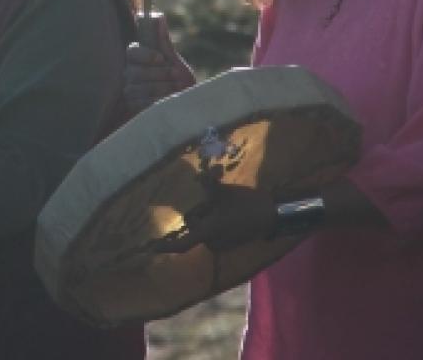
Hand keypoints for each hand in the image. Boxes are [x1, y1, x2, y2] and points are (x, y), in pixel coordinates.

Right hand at [124, 16, 194, 113]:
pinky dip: (155, 101)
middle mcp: (129, 73)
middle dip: (158, 74)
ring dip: (159, 88)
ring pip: (136, 88)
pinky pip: (138, 103)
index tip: (162, 59)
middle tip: (175, 76)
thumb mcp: (174, 61)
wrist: (185, 106)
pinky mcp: (131, 107)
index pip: (132, 51)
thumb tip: (159, 17)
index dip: (146, 55)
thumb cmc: (178, 81)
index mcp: (138, 59)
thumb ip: (164, 41)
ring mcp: (129, 91)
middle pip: (133, 71)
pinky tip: (166, 100)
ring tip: (174, 89)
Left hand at [156, 184, 275, 253]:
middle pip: (194, 227)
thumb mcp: (223, 191)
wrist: (270, 215)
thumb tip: (199, 175)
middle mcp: (211, 243)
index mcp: (207, 232)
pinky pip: (213, 233)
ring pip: (204, 229)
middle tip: (214, 201)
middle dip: (200, 213)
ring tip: (224, 206)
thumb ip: (208, 182)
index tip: (152, 248)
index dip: (166, 246)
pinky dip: (215, 223)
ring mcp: (221, 246)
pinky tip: (228, 213)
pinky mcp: (229, 245)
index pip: (182, 244)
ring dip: (208, 217)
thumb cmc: (244, 204)